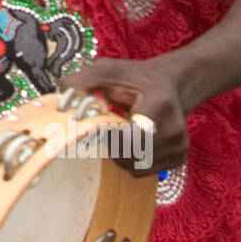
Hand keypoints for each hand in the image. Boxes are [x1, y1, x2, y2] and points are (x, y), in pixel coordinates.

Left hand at [61, 57, 189, 176]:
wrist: (172, 84)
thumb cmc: (135, 77)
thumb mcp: (107, 70)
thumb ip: (81, 83)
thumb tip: (61, 105)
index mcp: (159, 105)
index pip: (130, 138)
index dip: (107, 138)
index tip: (93, 127)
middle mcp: (174, 130)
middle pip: (129, 156)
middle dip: (109, 145)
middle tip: (102, 129)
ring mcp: (179, 147)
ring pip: (135, 168)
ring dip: (118, 154)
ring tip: (117, 132)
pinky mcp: (178, 159)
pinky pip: (143, 171)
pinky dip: (130, 160)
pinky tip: (130, 141)